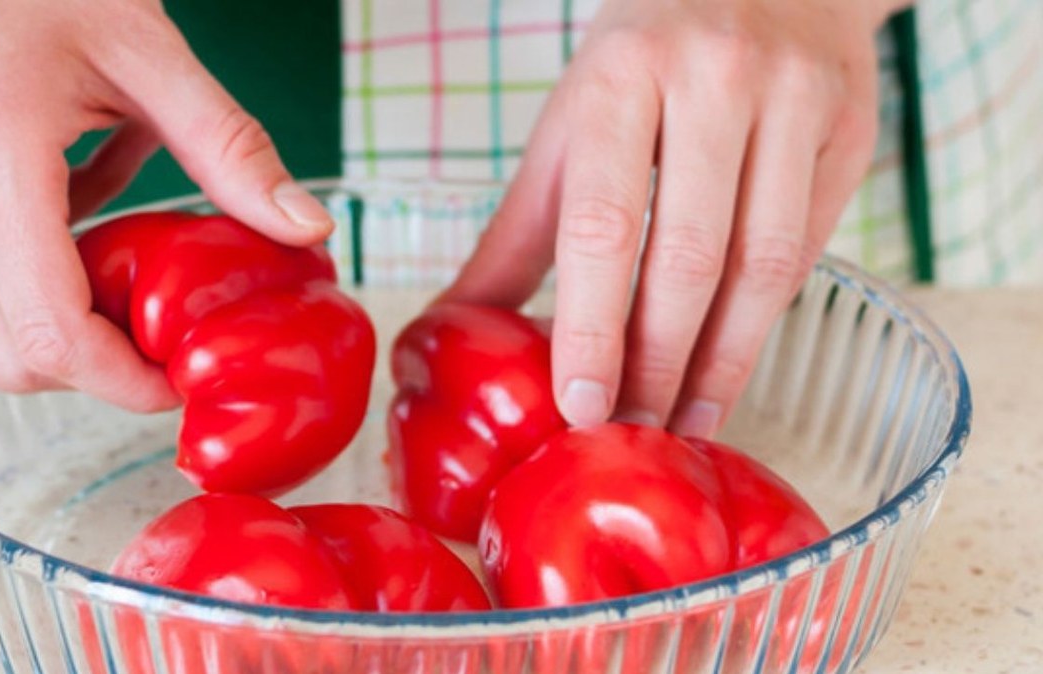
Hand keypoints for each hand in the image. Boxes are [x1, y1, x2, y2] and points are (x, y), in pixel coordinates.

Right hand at [0, 0, 334, 410]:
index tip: (178, 378)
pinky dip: (30, 262)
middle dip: (96, 363)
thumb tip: (306, 228)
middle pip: (12, 359)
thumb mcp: (148, 53)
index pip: (51, 340)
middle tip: (161, 330)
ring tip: (113, 228)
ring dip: (64, 306)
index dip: (123, 383)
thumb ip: (230, 150)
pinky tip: (66, 194)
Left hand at [445, 0, 903, 435]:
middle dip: (657, 364)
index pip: (603, 225)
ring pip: (763, 265)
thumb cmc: (645, 64)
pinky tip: (730, 370)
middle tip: (630, 432)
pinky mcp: (849, 128)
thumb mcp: (569, 130)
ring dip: (721, 363)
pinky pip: (810, 250)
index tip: (579, 406)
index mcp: (622, 78)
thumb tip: (453, 325)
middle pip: (688, 256)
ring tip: (683, 423)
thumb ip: (518, 233)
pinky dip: (765, 324)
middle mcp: (713, 80)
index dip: (591, 328)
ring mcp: (792, 101)